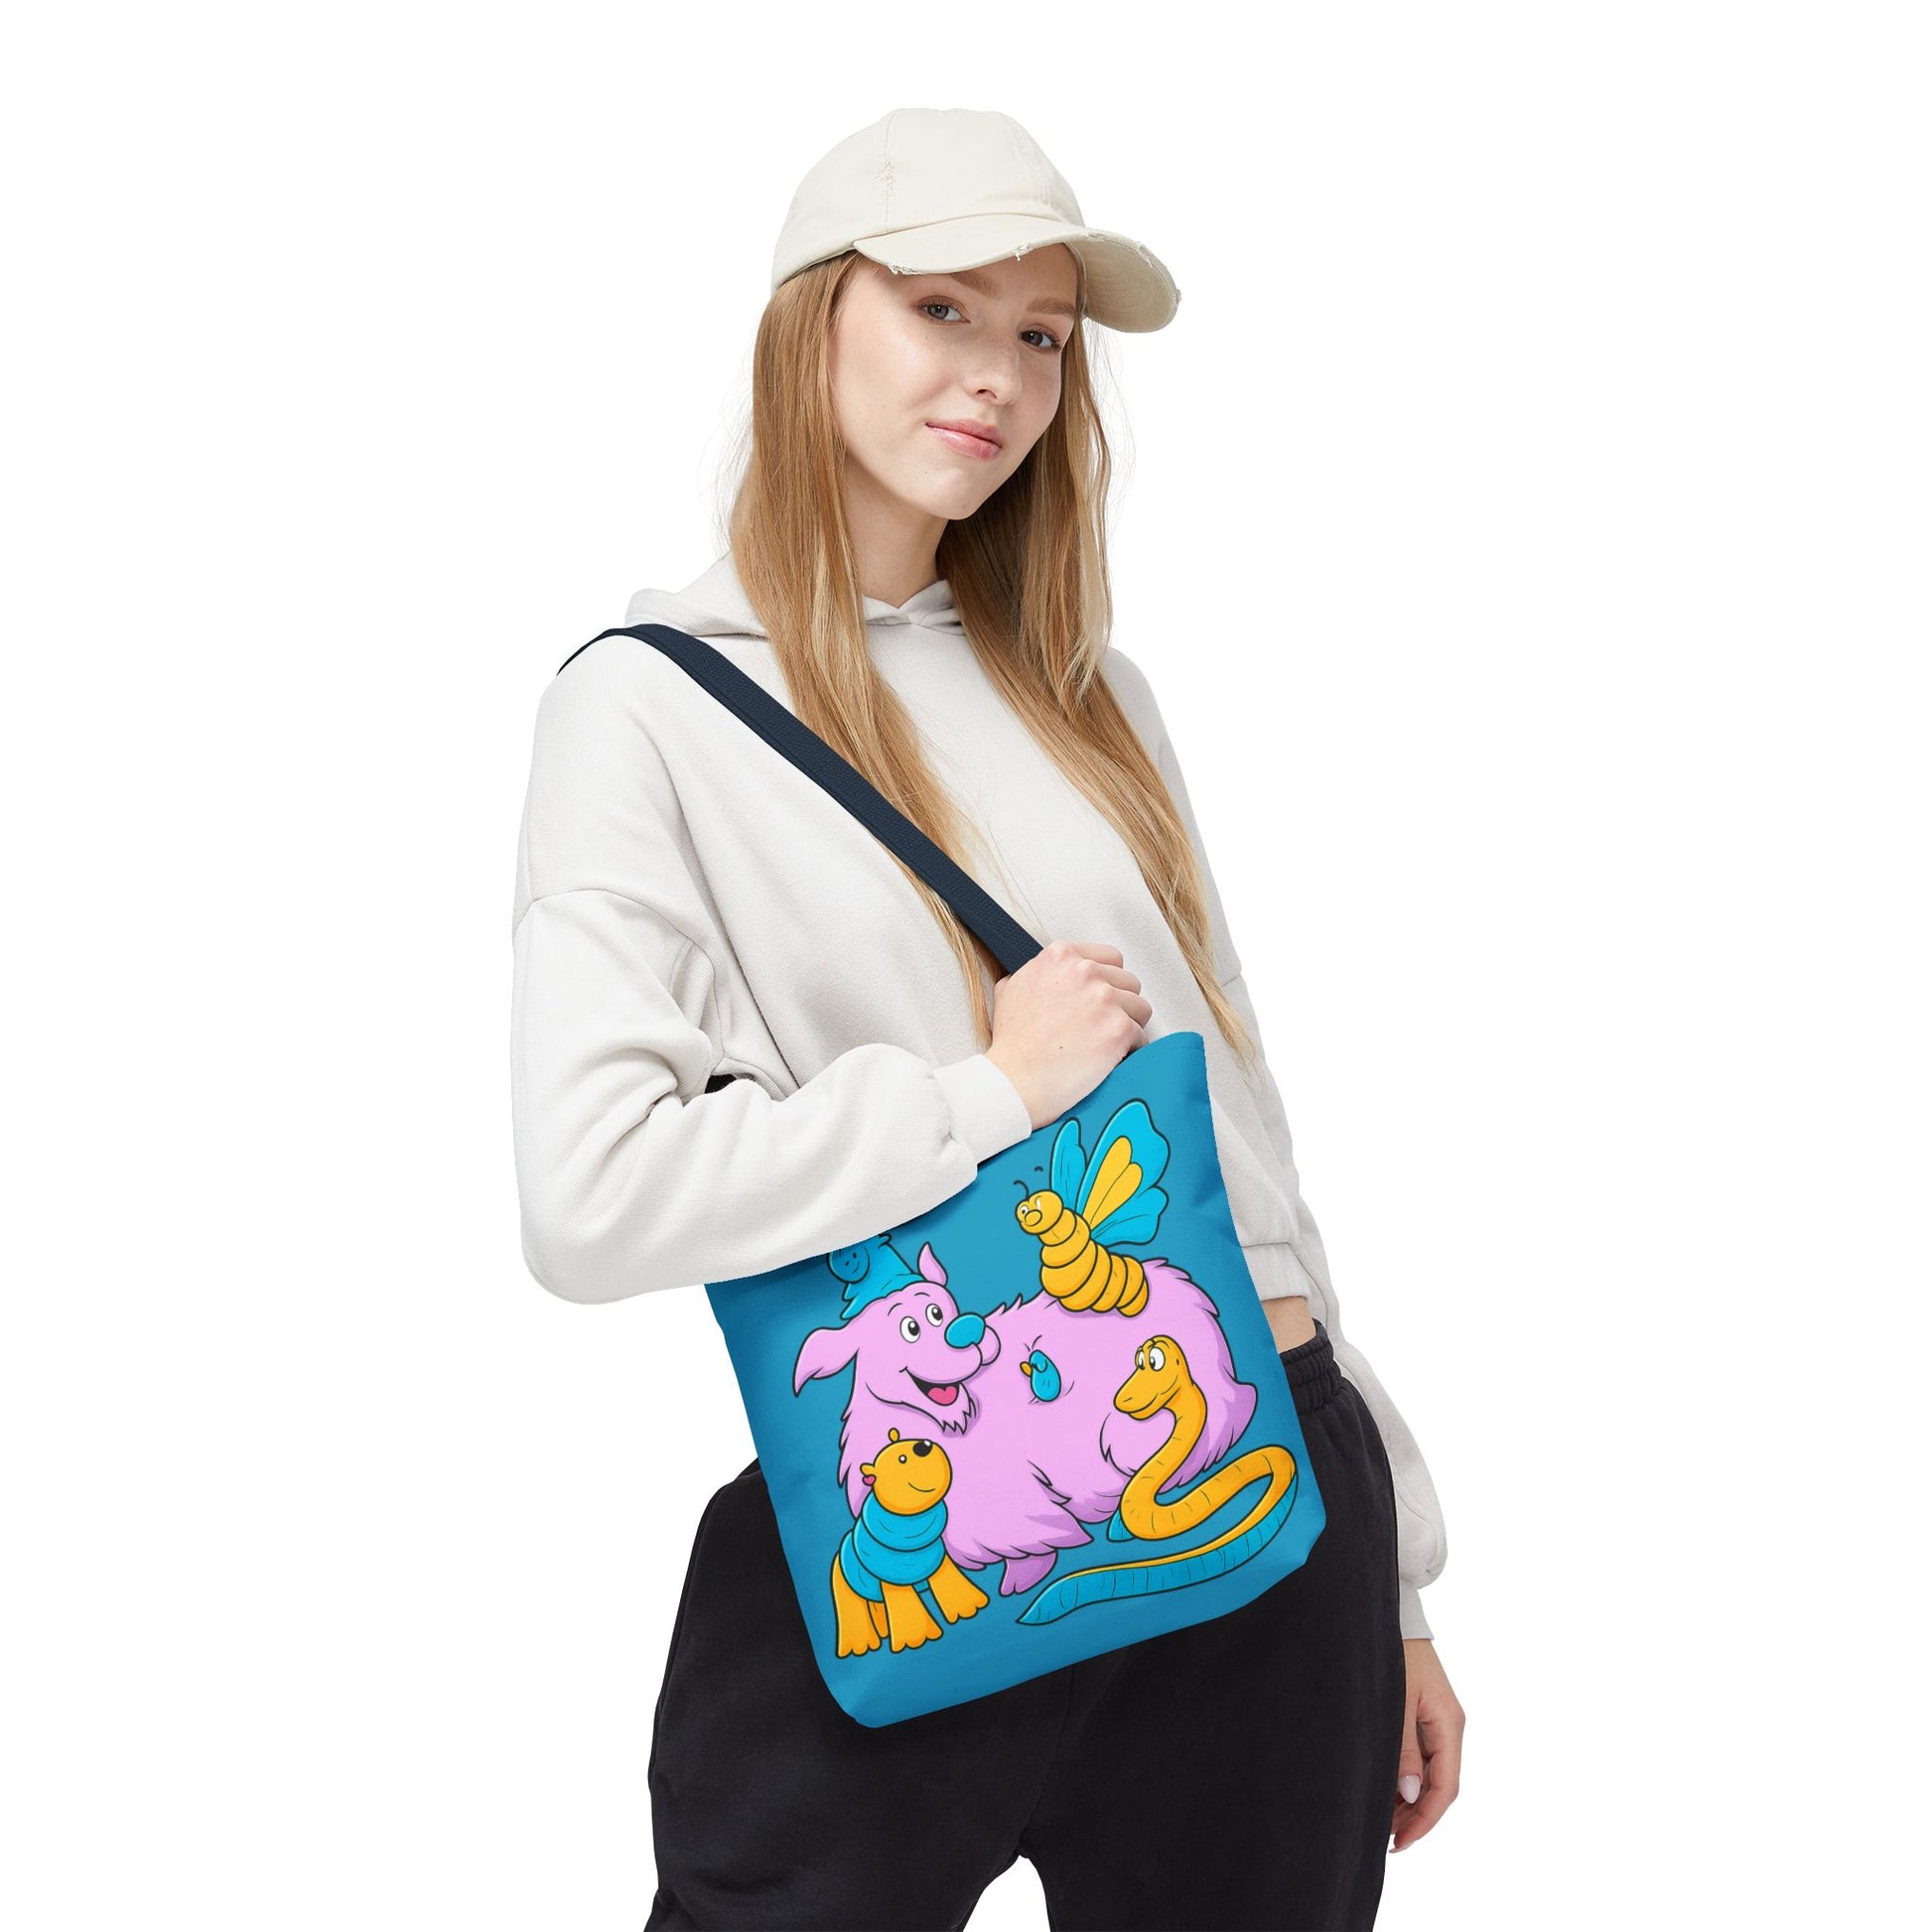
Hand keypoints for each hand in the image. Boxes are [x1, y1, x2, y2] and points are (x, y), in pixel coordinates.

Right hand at [986, 940, 1150, 1125]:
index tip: (1100, 1000)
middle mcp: (1084, 971)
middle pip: (1128, 982)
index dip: (1107, 982)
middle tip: (1101, 1026)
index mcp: (1061, 956)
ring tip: (1105, 1043)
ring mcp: (1104, 999)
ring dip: (1127, 1026)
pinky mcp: (1118, 1029)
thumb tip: (1047, 974)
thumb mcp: (1011, 989)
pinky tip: (1110, 1059)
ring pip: (1140, 1008)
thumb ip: (1036, 973)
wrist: (1014, 1080)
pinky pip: (1141, 1036)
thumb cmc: (1012, 1043)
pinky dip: (1129, 1051)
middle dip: (1119, 1005)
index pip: (1110, 958)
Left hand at [1391, 1638, 1463, 1850]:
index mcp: (1450, 1724)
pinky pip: (1421, 1756)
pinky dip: (1405, 1777)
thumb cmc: (1394, 1652)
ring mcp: (1438, 1720)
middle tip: (1386, 1838)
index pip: (1445, 1787)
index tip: (1401, 1842)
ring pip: (1430, 1773)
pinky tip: (1386, 1788)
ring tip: (1382, 1820)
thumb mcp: (1396, 1701)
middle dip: (1416, 1815)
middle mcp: (1449, 1726)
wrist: (1393, 1614)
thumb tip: (1410, 1794)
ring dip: (1410, 1799)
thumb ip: (1403, 1748)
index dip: (1424, 1819)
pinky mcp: (1425, 1713)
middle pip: (1440, 1785)